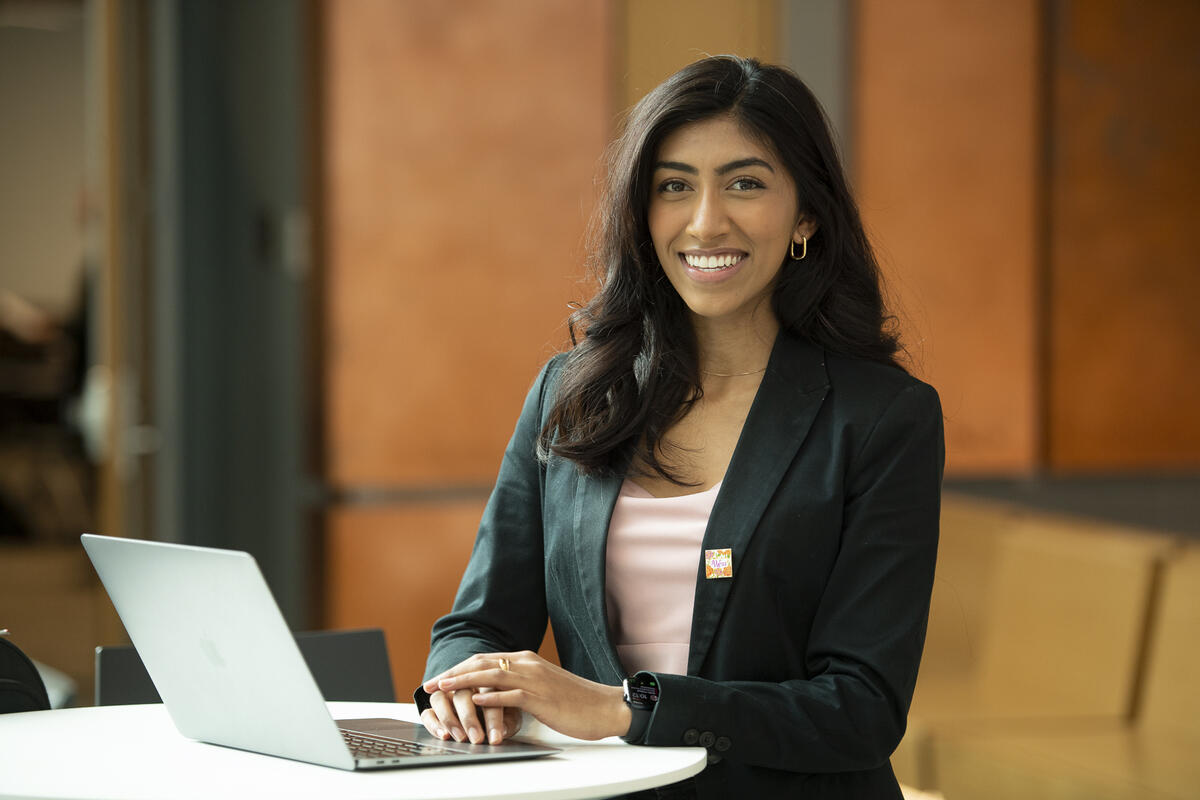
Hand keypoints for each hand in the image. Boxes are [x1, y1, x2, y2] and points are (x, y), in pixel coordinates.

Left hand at [421, 651, 631, 741]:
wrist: (605, 707)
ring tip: (441, 689)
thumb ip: (518, 687)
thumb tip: (493, 694)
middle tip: (429, 685)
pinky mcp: (541, 697)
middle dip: (452, 674)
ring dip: (462, 681)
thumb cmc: (575, 702)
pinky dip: (489, 696)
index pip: (484, 659)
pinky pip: (511, 694)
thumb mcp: (542, 689)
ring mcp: (534, 679)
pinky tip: (473, 699)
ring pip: (490, 675)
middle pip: (481, 663)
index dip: (459, 668)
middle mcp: (527, 664)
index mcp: (526, 661)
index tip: (438, 679)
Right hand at [421, 685, 521, 745]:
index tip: (495, 738)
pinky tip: (444, 735)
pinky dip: (433, 724)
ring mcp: (447, 694)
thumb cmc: (504, 714)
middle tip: (477, 739)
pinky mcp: (435, 707)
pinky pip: (427, 713)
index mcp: (485, 680)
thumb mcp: (511, 717)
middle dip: (469, 718)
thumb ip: (509, 722)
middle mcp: (464, 684)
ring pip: (439, 698)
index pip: (488, 693)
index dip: (492, 717)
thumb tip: (503, 731)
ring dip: (449, 719)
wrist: (489, 711)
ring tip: (460, 738)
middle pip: (462, 693)